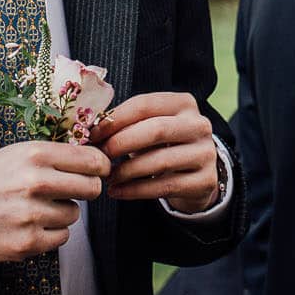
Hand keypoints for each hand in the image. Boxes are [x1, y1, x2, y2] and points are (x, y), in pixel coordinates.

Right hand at [0, 140, 108, 261]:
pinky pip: (61, 238)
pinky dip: (50, 234)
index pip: (92, 161)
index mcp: (35, 155)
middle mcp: (35, 182)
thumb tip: (96, 158)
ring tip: (34, 209)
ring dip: (62, 213)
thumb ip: (53, 156)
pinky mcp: (26, 243)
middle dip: (86, 190)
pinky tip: (29, 226)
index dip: (99, 167)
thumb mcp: (15, 153)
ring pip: (74, 215)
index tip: (97, 171)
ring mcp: (31, 215)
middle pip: (92, 188)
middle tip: (70, 192)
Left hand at [93, 92, 219, 210]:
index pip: (145, 105)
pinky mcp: (205, 181)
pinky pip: (164, 186)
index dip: (116, 119)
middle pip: (156, 130)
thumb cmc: (163, 145)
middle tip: (100, 156)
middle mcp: (200, 125)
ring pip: (160, 161)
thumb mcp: (149, 127)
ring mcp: (206, 153)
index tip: (93, 134)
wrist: (195, 174)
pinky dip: (135, 190)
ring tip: (106, 177)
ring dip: (127, 170)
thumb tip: (88, 130)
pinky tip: (117, 192)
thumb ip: (126, 124)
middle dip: (121, 143)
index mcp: (184, 103)